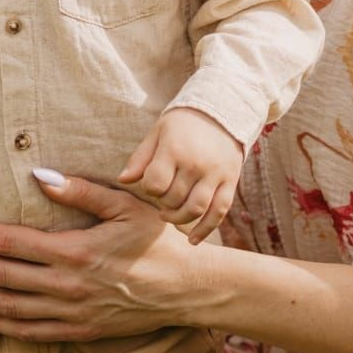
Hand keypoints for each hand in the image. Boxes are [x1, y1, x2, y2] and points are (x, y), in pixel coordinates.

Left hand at [0, 171, 205, 342]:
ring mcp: (70, 313)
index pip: (9, 242)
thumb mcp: (126, 205)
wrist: (189, 290)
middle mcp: (66, 286)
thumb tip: (38, 174)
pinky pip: (26, 332)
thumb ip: (80, 190)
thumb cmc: (160, 240)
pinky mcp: (77, 330)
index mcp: (74, 252)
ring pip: (7, 306)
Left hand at [118, 107, 241, 243]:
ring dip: (179, 220)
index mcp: (175, 150)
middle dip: (163, 204)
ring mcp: (215, 174)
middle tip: (160, 200)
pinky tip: (192, 240)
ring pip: (195, 209)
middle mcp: (196, 164)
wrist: (221, 112)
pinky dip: (205, 230)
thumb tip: (122, 180)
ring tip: (169, 216)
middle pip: (174, 199)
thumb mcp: (157, 133)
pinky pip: (219, 212)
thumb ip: (140, 158)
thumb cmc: (182, 124)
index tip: (151, 184)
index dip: (149, 189)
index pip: (155, 184)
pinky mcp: (230, 182)